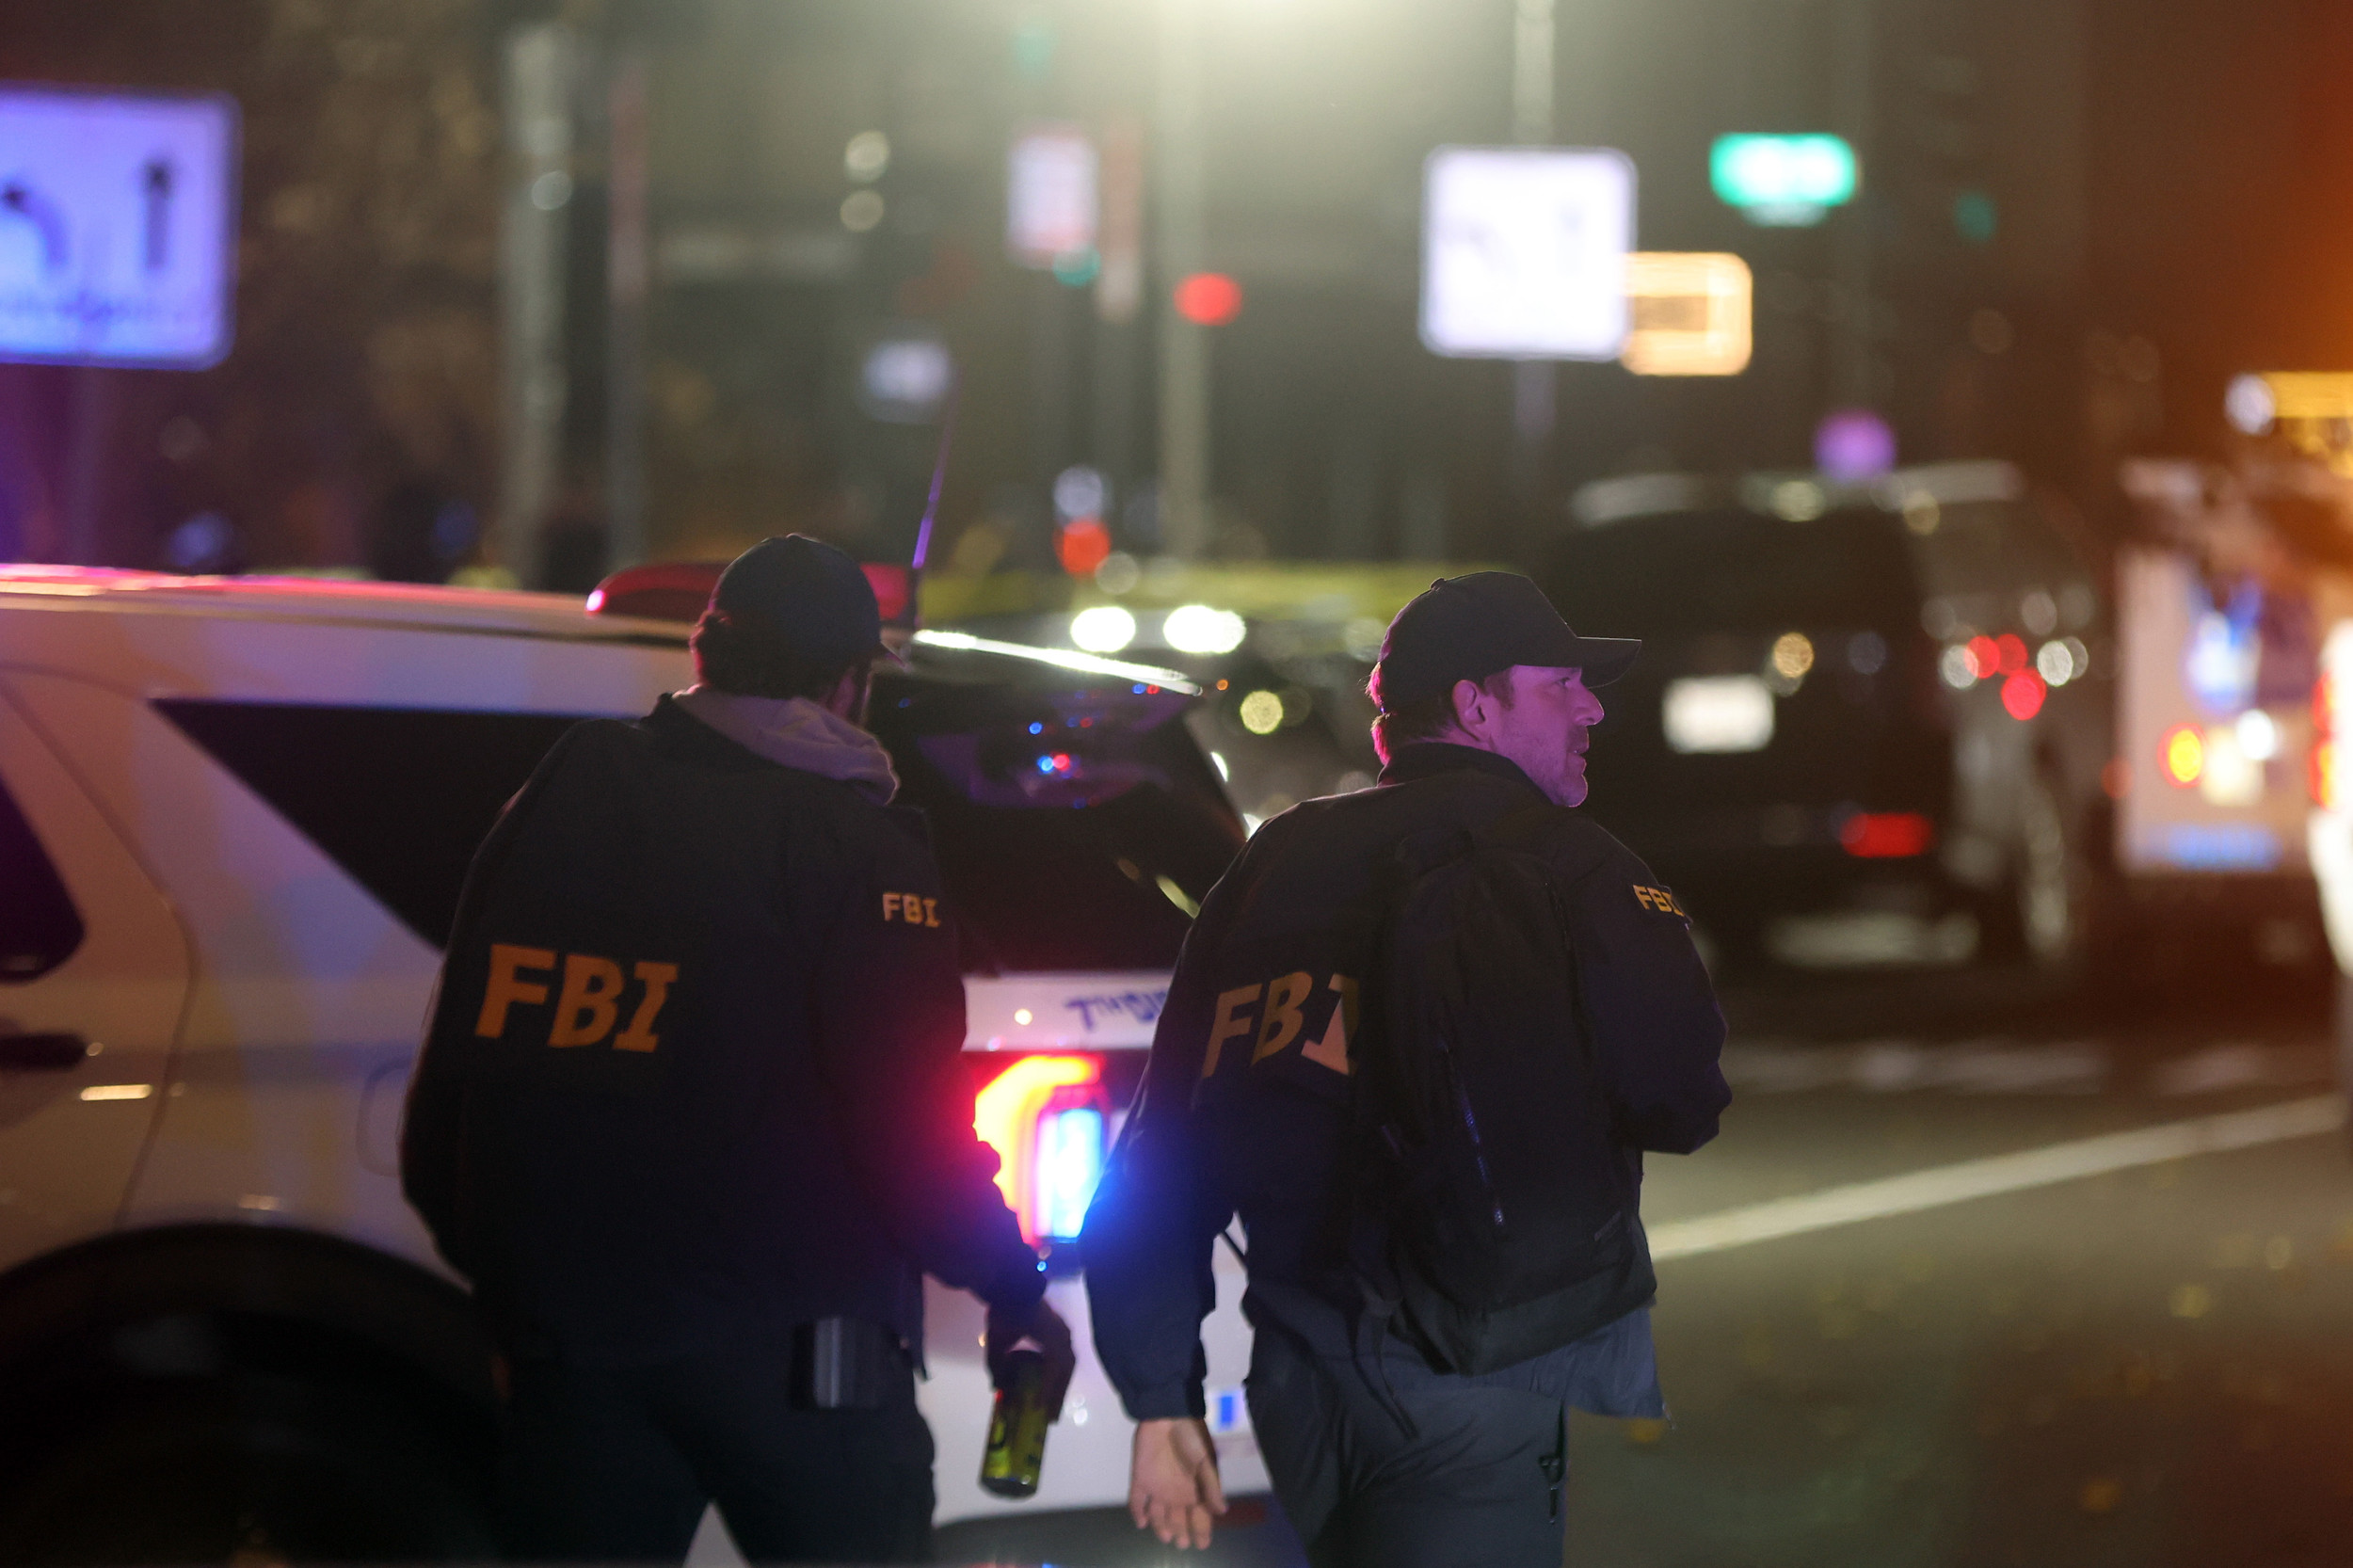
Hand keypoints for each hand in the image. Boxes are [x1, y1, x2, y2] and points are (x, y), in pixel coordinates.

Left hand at [985, 1298, 1076, 1421]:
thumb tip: (997, 1388)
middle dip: (1058, 1396)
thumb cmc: (1004, 1312)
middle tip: (1051, 1418)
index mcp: (1051, 1341)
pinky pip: (1064, 1355)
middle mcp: (1063, 1337)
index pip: (1053, 1373)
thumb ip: (997, 1366)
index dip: (1047, 1393)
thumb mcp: (997, 1342)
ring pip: (1067, 1365)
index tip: (1040, 1411)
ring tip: (1051, 1404)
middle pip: (1065, 1372)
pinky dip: (1058, 1372)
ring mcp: (1063, 1331)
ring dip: (1060, 1385)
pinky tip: (1050, 1382)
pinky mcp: (1059, 1328)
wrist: (1011, 1283)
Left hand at [1128, 1416, 1226, 1549]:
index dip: (1202, 1530)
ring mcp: (1158, 1486)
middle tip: (1182, 1543)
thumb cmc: (1191, 1437)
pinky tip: (1141, 1522)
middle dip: (1181, 1532)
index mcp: (1195, 1489)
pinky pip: (1137, 1500)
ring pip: (1158, 1514)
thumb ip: (1211, 1487)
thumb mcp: (1206, 1461)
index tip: (1203, 1544)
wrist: (1167, 1413)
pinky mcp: (1140, 1478)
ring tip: (1165, 1535)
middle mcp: (1177, 1491)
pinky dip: (1138, 1512)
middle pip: (1178, 1519)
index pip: (1200, 1516)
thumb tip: (1222, 1511)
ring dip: (1160, 1527)